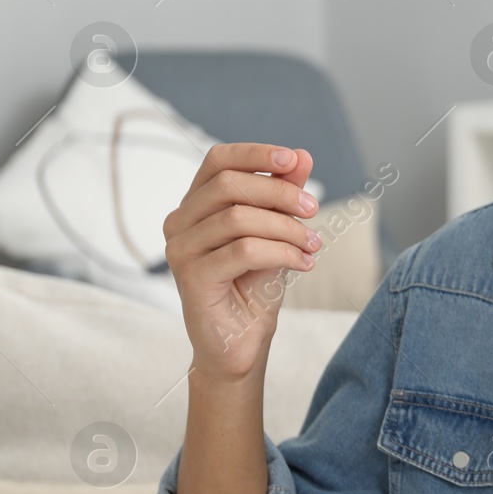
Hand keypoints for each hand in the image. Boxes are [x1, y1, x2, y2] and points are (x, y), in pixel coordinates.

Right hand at [162, 144, 318, 378]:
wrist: (243, 340)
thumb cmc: (255, 284)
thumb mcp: (276, 232)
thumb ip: (284, 194)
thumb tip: (302, 156)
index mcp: (195, 204)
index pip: (217, 160)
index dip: (255, 153)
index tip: (293, 160)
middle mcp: (179, 222)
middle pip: (228, 185)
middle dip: (280, 193)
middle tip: (313, 210)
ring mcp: (180, 250)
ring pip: (238, 218)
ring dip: (287, 229)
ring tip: (312, 245)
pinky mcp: (191, 278)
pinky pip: (243, 251)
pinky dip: (282, 253)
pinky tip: (303, 263)